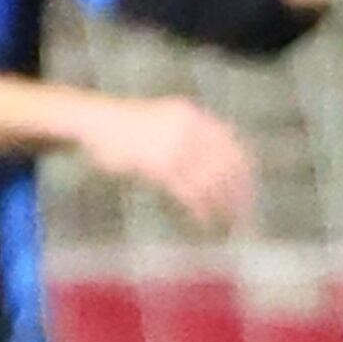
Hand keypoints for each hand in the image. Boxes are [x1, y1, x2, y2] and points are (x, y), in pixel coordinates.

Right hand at [84, 91, 258, 234]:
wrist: (92, 121)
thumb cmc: (125, 127)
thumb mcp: (165, 120)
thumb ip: (190, 134)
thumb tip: (214, 161)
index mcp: (193, 116)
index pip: (232, 145)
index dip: (244, 171)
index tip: (250, 192)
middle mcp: (189, 128)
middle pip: (226, 165)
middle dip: (239, 193)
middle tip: (245, 215)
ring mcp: (174, 145)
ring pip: (210, 181)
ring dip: (223, 206)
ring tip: (228, 225)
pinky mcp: (159, 164)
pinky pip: (188, 191)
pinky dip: (200, 209)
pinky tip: (204, 221)